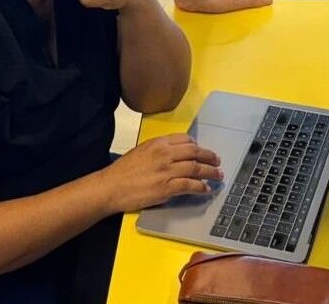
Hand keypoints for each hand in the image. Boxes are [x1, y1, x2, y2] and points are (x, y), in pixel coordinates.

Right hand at [102, 133, 221, 211]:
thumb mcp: (142, 150)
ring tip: (218, 175)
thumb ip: (159, 150)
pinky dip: (201, 187)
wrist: (111, 186)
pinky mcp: (166, 188)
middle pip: (195, 152)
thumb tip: (175, 154)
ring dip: (210, 172)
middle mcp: (165, 154)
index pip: (185, 140)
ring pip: (196, 168)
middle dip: (209, 156)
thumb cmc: (123, 170)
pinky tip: (206, 189)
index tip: (202, 150)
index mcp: (159, 143)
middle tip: (217, 161)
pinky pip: (189, 185)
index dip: (197, 145)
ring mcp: (167, 171)